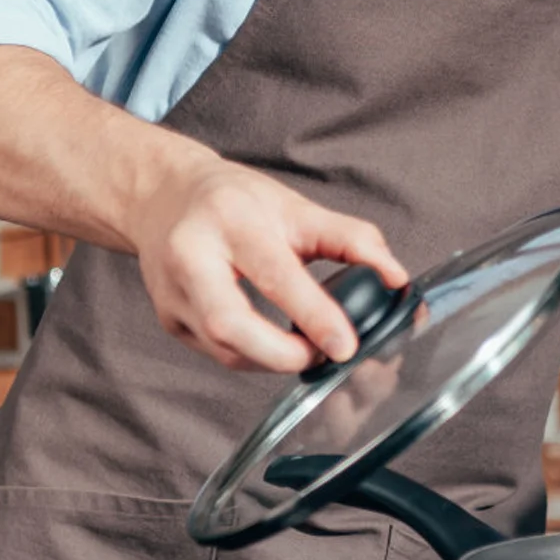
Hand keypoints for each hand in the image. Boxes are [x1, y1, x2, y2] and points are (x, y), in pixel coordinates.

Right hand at [125, 159, 406, 373]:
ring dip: (272, 361)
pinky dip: (254, 358)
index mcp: (228, 219)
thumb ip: (350, 238)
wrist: (164, 197)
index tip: (346, 345)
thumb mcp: (293, 205)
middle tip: (324, 355)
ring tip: (306, 348)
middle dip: (282, 354)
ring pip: (223, 350)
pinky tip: (274, 346)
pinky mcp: (169, 322)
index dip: (312, 314)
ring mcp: (172, 294)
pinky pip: (218, 355)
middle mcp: (189, 257)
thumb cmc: (234, 201)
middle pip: (228, 324)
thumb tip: (396, 278)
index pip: (273, 272)